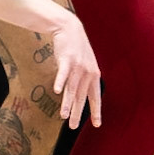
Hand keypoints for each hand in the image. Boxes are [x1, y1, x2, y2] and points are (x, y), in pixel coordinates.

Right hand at [48, 13, 102, 129]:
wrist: (70, 28)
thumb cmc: (75, 48)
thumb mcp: (85, 63)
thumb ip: (84, 78)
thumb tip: (79, 94)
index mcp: (94, 75)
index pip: (95, 97)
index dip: (96, 111)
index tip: (97, 124)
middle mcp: (88, 72)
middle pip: (82, 96)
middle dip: (77, 112)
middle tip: (72, 126)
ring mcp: (78, 66)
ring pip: (72, 88)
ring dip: (67, 103)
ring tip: (63, 116)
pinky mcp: (67, 59)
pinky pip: (63, 73)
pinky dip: (59, 81)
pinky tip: (56, 91)